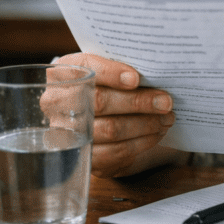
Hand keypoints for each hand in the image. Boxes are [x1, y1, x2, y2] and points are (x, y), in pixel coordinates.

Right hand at [52, 53, 175, 177]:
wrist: (92, 115)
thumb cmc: (105, 86)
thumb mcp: (108, 70)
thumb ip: (123, 68)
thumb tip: (157, 74)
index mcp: (64, 72)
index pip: (85, 67)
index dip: (110, 72)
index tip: (136, 78)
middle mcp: (56, 102)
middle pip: (100, 102)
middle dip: (138, 102)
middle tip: (166, 102)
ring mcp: (65, 132)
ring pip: (110, 129)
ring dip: (145, 124)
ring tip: (166, 118)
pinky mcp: (81, 156)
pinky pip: (114, 152)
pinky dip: (141, 142)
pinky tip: (156, 133)